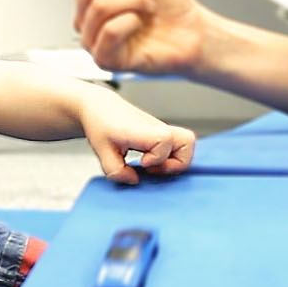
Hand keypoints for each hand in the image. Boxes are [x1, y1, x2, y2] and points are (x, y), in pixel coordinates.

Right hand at [65, 0, 206, 76]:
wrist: (194, 32)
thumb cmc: (170, 5)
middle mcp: (87, 15)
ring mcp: (94, 38)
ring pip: (100, 5)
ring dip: (135, 0)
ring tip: (147, 8)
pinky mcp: (106, 58)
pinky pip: (110, 30)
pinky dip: (133, 21)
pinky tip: (140, 25)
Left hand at [78, 87, 193, 184]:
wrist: (100, 106)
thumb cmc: (100, 124)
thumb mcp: (100, 151)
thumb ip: (116, 171)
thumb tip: (134, 180)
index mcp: (140, 129)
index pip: (164, 139)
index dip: (157, 157)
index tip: (141, 163)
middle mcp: (156, 127)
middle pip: (187, 141)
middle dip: (176, 162)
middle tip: (153, 167)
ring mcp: (161, 128)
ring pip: (187, 142)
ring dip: (176, 159)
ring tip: (155, 165)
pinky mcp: (161, 132)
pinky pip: (178, 144)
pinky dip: (172, 156)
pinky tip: (152, 160)